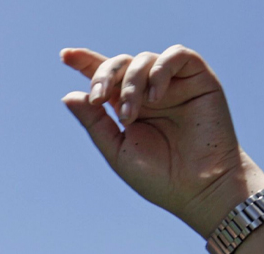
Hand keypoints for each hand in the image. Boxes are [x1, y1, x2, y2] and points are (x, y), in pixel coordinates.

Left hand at [60, 46, 263, 235]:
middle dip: (104, 75)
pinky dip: (160, 70)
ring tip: (131, 115)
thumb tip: (69, 95)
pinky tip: (154, 97)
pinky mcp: (199, 78)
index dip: (85, 62)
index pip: (105, 77)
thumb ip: (95, 122)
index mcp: (127, 107)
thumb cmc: (159, 176)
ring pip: (144, 59)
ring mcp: (173, 84)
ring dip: (131, 83)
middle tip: (99, 98)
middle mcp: (149, 92)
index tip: (64, 55)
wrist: (199, 188)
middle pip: (120, 63)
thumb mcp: (118, 150)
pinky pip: (177, 55)